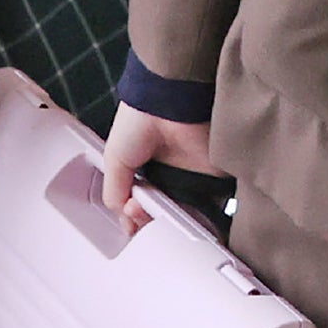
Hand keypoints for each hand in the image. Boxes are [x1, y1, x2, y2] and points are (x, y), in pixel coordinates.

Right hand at [102, 103, 215, 232]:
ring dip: (178, 224)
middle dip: (156, 224)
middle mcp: (169, 176)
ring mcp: (191, 178)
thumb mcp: (114, 160)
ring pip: (188, 214)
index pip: (142, 207)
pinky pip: (213, 204)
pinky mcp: (213, 177)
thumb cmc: (138, 120)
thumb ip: (115, 193)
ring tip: (165, 220)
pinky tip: (191, 222)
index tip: (132, 224)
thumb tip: (124, 220)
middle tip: (147, 219)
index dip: (137, 219)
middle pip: (165, 215)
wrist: (167, 103)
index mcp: (145, 173)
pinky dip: (206, 217)